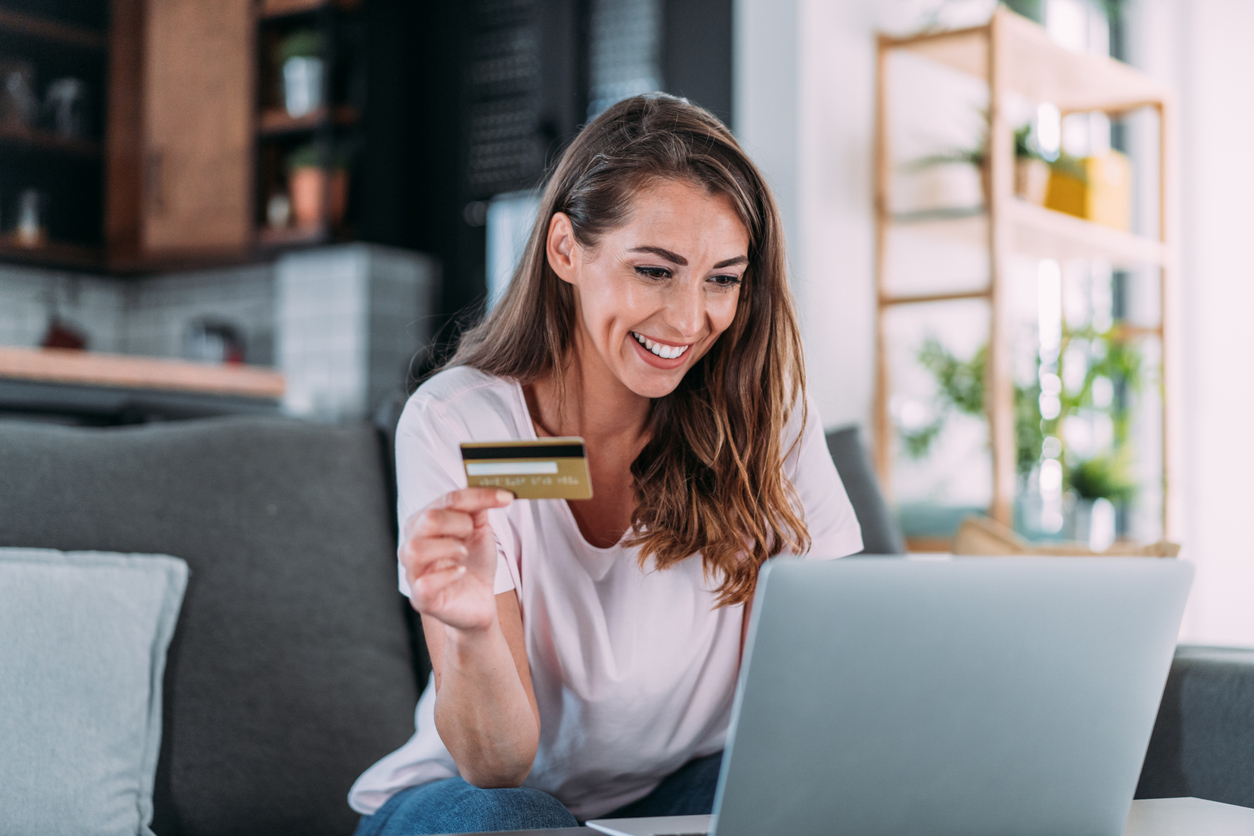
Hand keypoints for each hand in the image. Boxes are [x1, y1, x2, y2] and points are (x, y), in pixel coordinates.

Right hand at [400, 487, 512, 632]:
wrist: (478, 601)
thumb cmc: (474, 563)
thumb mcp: (479, 531)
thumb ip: (478, 508)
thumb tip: (490, 487)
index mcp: (425, 522)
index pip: (447, 499)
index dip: (477, 496)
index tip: (505, 497)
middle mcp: (413, 543)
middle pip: (428, 519)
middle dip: (458, 523)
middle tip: (471, 534)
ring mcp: (414, 572)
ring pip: (416, 549)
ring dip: (448, 547)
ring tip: (463, 553)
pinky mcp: (421, 598)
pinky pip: (424, 583)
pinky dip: (447, 575)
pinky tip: (461, 572)